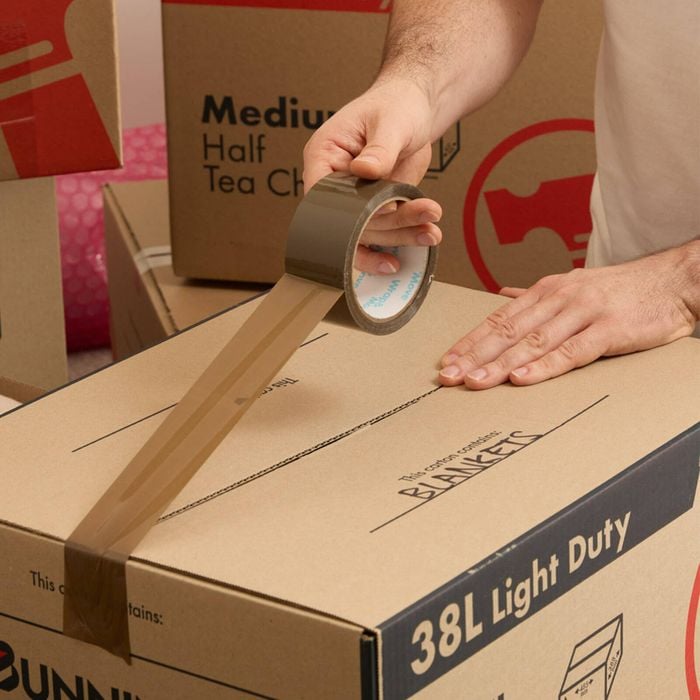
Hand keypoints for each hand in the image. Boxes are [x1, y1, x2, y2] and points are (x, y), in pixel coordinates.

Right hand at [302, 79, 441, 273]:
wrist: (416, 110)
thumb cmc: (396, 105)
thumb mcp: (391, 123)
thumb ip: (379, 150)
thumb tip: (363, 170)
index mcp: (323, 155)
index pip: (320, 194)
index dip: (348, 209)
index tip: (382, 209)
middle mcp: (334, 183)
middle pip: (347, 220)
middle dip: (385, 226)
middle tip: (420, 222)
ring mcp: (355, 199)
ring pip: (370, 231)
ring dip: (402, 233)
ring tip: (432, 231)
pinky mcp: (376, 209)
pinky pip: (386, 230)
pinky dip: (408, 234)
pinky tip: (427, 234)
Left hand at [439, 243, 699, 388]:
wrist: (675, 280)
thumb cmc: (623, 289)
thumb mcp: (574, 285)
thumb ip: (537, 297)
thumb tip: (504, 295)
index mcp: (547, 291)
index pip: (499, 319)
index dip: (470, 341)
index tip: (447, 361)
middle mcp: (559, 299)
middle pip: (508, 331)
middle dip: (474, 355)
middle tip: (448, 376)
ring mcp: (583, 313)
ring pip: (532, 342)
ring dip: (500, 364)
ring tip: (474, 382)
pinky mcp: (608, 330)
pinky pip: (570, 351)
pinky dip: (543, 366)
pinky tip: (520, 378)